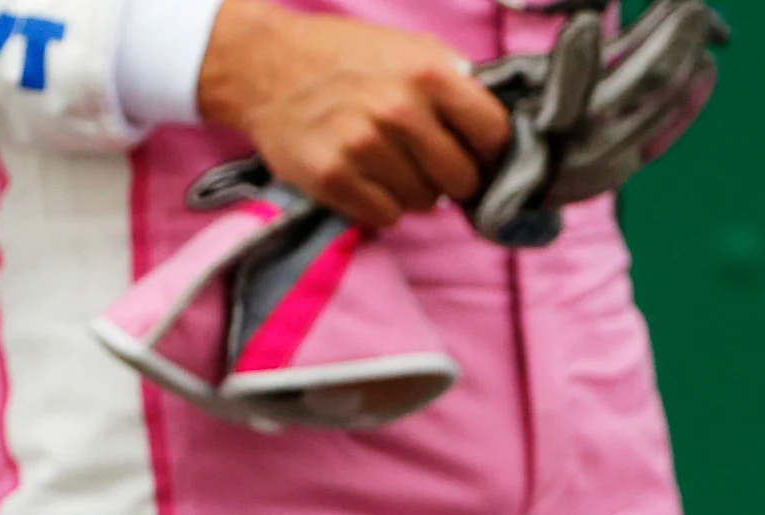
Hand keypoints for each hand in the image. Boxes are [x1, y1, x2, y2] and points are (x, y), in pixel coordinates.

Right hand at [196, 0, 511, 230]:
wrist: (265, 65)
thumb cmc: (345, 57)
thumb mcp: (410, 49)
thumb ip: (455, 84)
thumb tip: (500, 130)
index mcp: (429, 74)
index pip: (494, 135)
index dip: (489, 150)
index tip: (476, 153)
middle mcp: (399, 110)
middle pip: (461, 179)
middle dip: (450, 177)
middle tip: (425, 162)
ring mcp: (364, 146)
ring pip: (424, 203)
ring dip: (412, 191)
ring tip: (386, 163)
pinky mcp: (333, 178)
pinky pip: (385, 216)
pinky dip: (379, 205)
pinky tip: (363, 177)